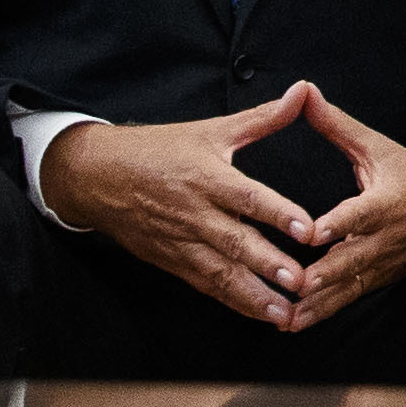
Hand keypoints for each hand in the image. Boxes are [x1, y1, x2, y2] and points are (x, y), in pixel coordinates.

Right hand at [43, 82, 333, 324]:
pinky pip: (205, 285)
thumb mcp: (210, 129)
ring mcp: (182, 242)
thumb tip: (302, 92)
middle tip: (302, 283)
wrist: (97, 177)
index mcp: (207, 177)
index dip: (278, 213)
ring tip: (287, 315)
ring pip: (222, 273)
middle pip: (235, 242)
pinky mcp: (172, 261)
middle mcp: (195, 213)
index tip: (307, 229)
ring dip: (255, 296)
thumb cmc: (159, 150)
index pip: (247, 197)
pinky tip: (260, 314)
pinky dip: (233, 301)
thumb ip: (261, 118)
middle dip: (269, 266)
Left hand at [283, 91, 405, 329]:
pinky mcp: (382, 278)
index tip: (312, 235)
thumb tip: (304, 92)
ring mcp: (386, 262)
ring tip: (288, 318)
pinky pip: (352, 297)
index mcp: (387, 201)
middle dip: (325, 275)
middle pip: (354, 259)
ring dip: (319, 303)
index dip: (338, 225)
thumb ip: (337, 125)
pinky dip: (325, 311)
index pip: (361, 214)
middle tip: (295, 285)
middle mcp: (388, 237)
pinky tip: (296, 323)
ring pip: (350, 286)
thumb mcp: (376, 146)